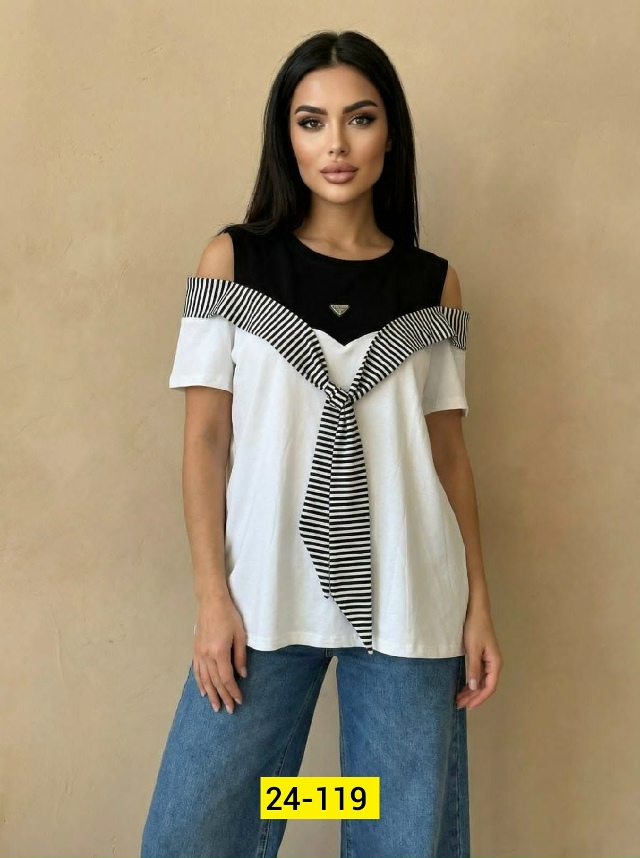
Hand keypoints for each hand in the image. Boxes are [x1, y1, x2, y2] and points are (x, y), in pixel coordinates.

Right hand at [193, 591, 247, 713]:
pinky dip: (200, 683)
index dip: (233, 691)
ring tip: (215, 706)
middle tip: (229, 710)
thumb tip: (242, 675)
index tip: (239, 701)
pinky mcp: (195, 650)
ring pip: (204, 679)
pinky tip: (203, 691)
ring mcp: (199, 653)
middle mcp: (207, 655)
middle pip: (215, 681)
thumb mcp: (240, 634)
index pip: (227, 678)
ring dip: (211, 694)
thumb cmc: (229, 615)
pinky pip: (196, 671)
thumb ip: (240, 656)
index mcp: (220, 652)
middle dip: (223, 697)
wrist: (210, 601)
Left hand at [456, 602, 502, 710]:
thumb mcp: (473, 648)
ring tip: (459, 699)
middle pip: (485, 686)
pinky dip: (471, 682)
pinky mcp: (482, 656)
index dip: (479, 698)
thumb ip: (473, 668)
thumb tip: (474, 687)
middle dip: (473, 697)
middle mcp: (494, 664)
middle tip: (459, 705)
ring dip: (471, 691)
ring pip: (482, 681)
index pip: (489, 687)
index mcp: (495, 663)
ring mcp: (488, 660)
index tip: (468, 707)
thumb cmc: (475, 628)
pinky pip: (478, 674)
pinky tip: (464, 687)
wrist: (476, 610)